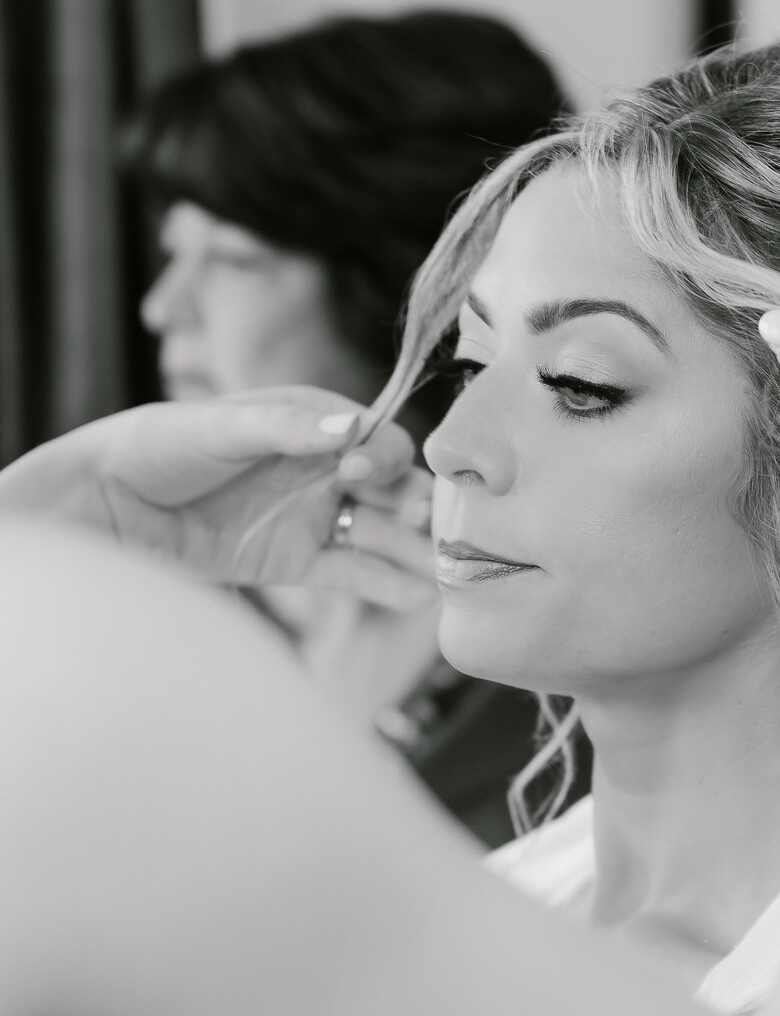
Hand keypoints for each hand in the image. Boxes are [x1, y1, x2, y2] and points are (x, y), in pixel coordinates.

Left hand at [3, 387, 435, 608]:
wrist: (104, 509)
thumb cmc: (157, 448)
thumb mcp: (219, 427)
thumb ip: (286, 428)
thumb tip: (352, 426)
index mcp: (309, 420)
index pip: (374, 434)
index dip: (384, 452)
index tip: (362, 470)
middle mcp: (321, 467)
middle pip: (390, 486)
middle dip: (413, 503)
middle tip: (419, 522)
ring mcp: (312, 516)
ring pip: (379, 531)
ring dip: (411, 548)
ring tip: (439, 571)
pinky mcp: (296, 560)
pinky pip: (351, 572)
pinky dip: (384, 582)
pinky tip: (414, 595)